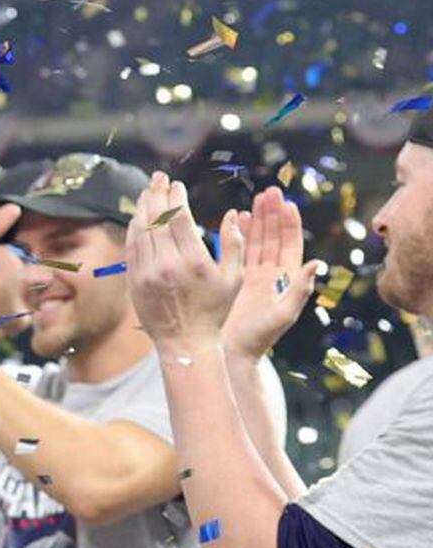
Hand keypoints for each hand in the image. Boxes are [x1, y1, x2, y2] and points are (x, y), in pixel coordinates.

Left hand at [127, 171, 241, 355]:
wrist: (185, 343)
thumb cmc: (213, 311)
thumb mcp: (233, 278)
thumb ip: (235, 245)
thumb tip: (233, 215)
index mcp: (193, 261)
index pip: (178, 218)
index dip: (175, 197)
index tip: (176, 185)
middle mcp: (166, 266)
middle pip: (155, 219)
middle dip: (156, 194)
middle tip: (158, 178)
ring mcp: (146, 274)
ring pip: (140, 231)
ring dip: (142, 208)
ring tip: (147, 192)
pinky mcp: (134, 283)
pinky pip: (131, 249)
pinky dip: (134, 229)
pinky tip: (138, 218)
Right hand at [221, 186, 318, 360]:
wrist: (230, 356)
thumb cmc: (256, 340)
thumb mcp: (282, 316)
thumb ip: (299, 290)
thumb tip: (317, 263)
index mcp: (285, 281)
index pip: (290, 245)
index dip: (289, 224)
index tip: (287, 204)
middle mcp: (270, 276)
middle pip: (273, 238)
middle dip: (272, 215)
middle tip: (270, 191)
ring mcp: (251, 277)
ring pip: (256, 242)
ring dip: (257, 221)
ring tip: (254, 200)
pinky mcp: (233, 281)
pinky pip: (236, 253)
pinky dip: (236, 236)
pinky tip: (235, 220)